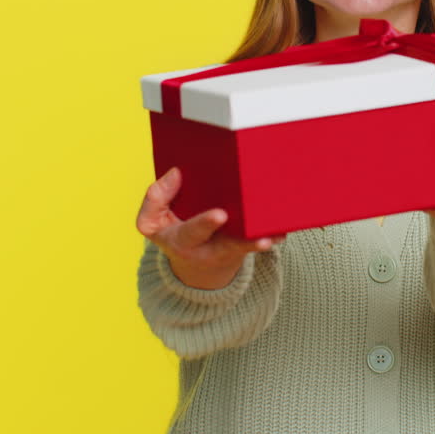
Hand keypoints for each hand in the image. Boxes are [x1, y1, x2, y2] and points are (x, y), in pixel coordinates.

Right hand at [136, 166, 285, 289]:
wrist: (193, 262)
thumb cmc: (173, 229)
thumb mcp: (152, 220)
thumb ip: (156, 198)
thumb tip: (176, 172)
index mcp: (181, 240)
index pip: (191, 232)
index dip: (205, 224)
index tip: (221, 215)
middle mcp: (206, 249)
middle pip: (226, 246)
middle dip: (243, 241)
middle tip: (259, 235)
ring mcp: (227, 250)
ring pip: (245, 246)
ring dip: (260, 241)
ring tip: (273, 234)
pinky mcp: (242, 247)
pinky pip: (257, 241)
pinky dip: (270, 236)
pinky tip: (282, 230)